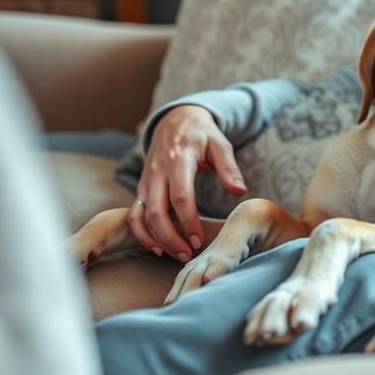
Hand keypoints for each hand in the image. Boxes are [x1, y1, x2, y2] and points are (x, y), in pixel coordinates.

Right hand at [129, 105, 246, 261]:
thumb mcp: (220, 144)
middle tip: (188, 254)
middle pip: (156, 211)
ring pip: (142, 215)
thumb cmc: (202, 134)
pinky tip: (156, 247)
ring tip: (174, 254)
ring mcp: (146, 180)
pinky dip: (141, 232)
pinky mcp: (142, 187)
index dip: (188, 221)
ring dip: (155, 239)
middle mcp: (157, 172)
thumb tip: (240, 191)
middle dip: (170, 237)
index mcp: (178, 160)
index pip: (180, 197)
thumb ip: (229, 168)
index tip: (198, 240)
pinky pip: (134, 213)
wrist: (176, 120)